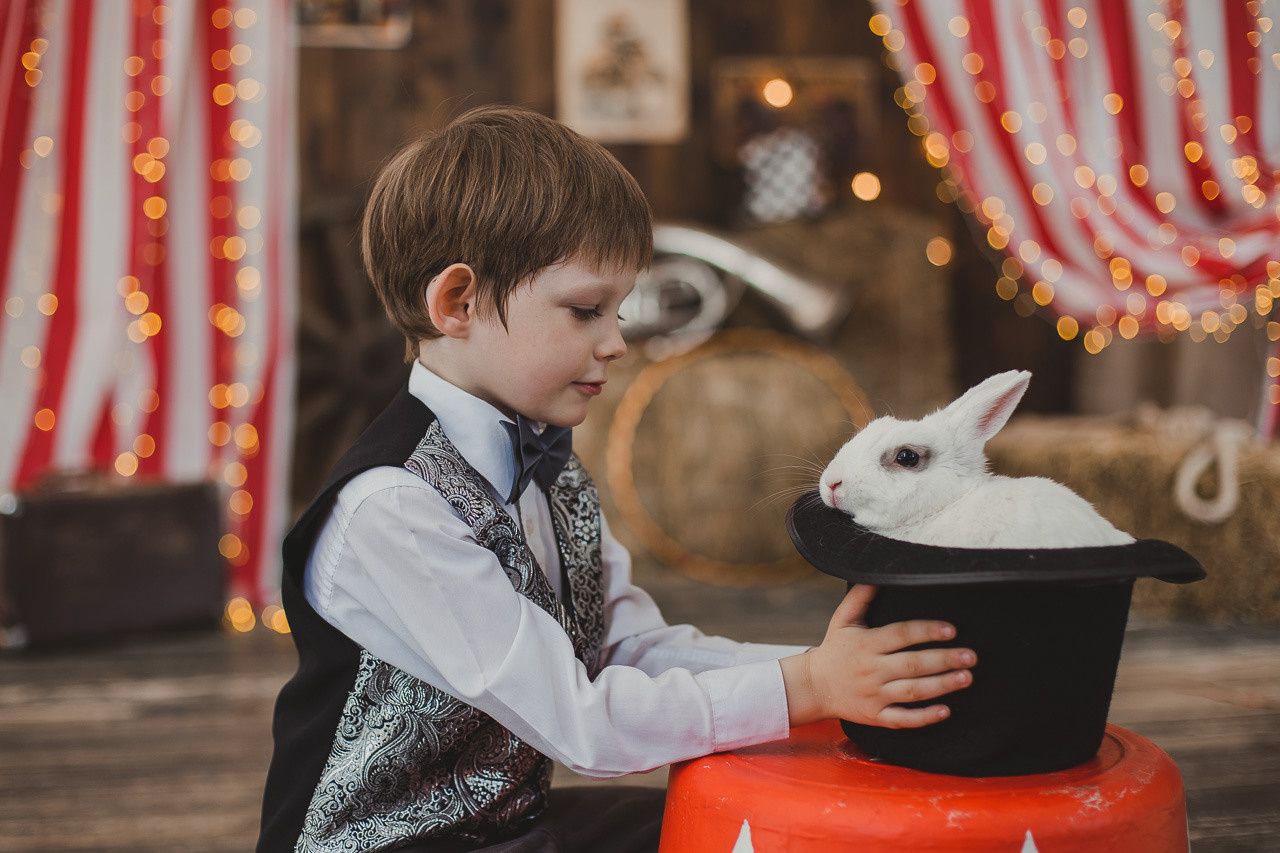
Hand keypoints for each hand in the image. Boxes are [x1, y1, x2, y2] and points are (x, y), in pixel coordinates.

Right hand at [779, 585, 974, 728]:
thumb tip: (877, 574)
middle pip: (913, 664)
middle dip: (944, 660)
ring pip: (913, 691)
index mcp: (866, 643)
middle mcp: (871, 669)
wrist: (813, 686)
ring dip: (942, 686)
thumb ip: (861, 597)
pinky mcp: (875, 716)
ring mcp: (874, 695)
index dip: (927, 631)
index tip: (952, 630)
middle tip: (971, 656)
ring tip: (967, 678)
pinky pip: (902, 719)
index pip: (901, 634)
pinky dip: (924, 717)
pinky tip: (946, 711)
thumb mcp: (842, 620)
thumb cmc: (834, 649)